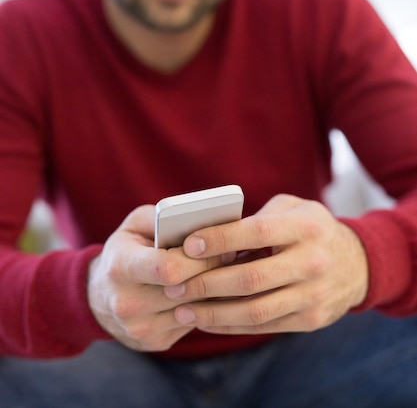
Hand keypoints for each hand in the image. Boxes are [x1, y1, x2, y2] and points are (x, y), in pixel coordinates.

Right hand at [87, 205, 222, 351]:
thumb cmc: (127, 249)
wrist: (99, 293)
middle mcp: (127, 303)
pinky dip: (205, 307)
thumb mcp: (137, 224)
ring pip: (194, 309)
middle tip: (232, 255)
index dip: (198, 257)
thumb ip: (164, 219)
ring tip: (227, 271)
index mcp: (121, 267)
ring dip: (214, 291)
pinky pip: (192, 323)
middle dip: (212, 271)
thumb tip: (204, 226)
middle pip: (186, 289)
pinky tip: (210, 290)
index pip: (167, 268)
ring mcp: (139, 328)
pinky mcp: (154, 342)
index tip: (218, 245)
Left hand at [164, 194, 368, 334]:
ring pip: (254, 310)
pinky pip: (263, 327)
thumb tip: (212, 234)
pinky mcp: (310, 320)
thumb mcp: (293, 209)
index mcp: (306, 227)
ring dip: (213, 313)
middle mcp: (312, 262)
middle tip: (174, 285)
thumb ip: (258, 217)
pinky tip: (206, 320)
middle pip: (250, 278)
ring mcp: (313, 295)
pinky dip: (231, 325)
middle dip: (206, 283)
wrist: (358, 263)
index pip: (256, 233)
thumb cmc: (311, 228)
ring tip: (182, 309)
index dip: (219, 239)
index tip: (187, 245)